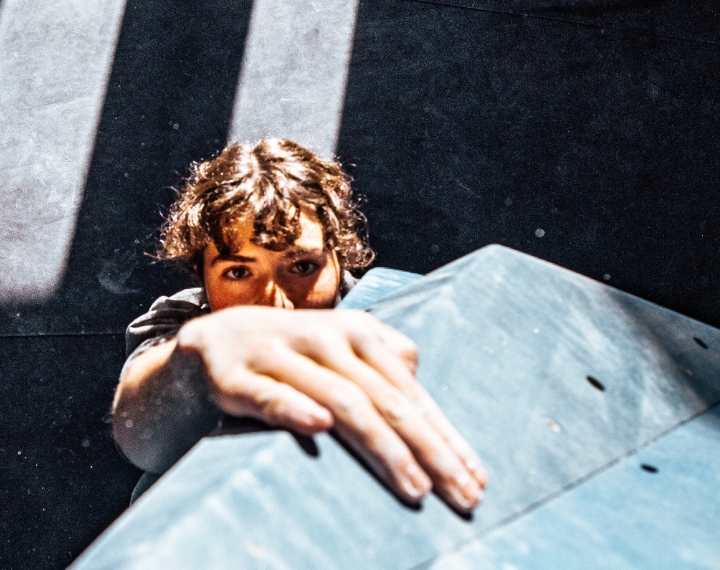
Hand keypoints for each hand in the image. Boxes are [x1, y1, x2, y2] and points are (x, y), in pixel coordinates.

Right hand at [176, 307, 485, 510]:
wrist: (211, 340)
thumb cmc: (293, 355)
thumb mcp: (343, 349)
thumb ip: (384, 364)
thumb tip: (421, 385)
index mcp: (358, 332)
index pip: (410, 391)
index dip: (446, 436)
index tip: (477, 479)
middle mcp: (325, 339)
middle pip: (386, 399)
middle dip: (429, 449)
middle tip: (461, 494)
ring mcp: (282, 355)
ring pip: (340, 401)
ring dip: (381, 445)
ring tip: (414, 486)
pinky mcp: (239, 376)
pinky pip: (269, 396)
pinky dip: (294, 409)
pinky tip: (318, 426)